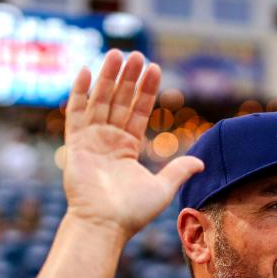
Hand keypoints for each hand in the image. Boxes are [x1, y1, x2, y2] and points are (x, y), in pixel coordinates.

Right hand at [62, 50, 203, 238]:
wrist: (105, 224)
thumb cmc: (132, 212)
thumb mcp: (162, 188)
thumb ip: (179, 170)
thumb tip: (201, 161)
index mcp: (128, 147)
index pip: (139, 111)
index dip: (146, 90)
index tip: (154, 68)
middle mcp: (109, 140)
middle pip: (120, 100)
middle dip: (128, 77)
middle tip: (136, 53)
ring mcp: (91, 140)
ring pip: (100, 101)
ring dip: (107, 77)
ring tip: (117, 53)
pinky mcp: (75, 144)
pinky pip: (75, 113)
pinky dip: (78, 93)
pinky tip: (84, 71)